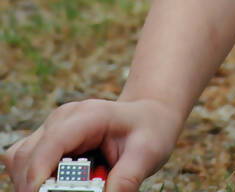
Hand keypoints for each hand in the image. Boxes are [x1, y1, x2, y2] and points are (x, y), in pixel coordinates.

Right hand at [3, 97, 181, 191]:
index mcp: (89, 116)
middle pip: (28, 155)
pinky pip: (23, 162)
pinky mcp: (48, 141)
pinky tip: (54, 187)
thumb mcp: (146, 154)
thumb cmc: (149, 131)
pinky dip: (31, 179)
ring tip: (61, 191)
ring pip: (19, 159)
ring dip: (32, 183)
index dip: (39, 172)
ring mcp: (53, 128)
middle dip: (35, 185)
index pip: (53, 142)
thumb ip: (127, 179)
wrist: (148, 117)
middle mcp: (64, 119)